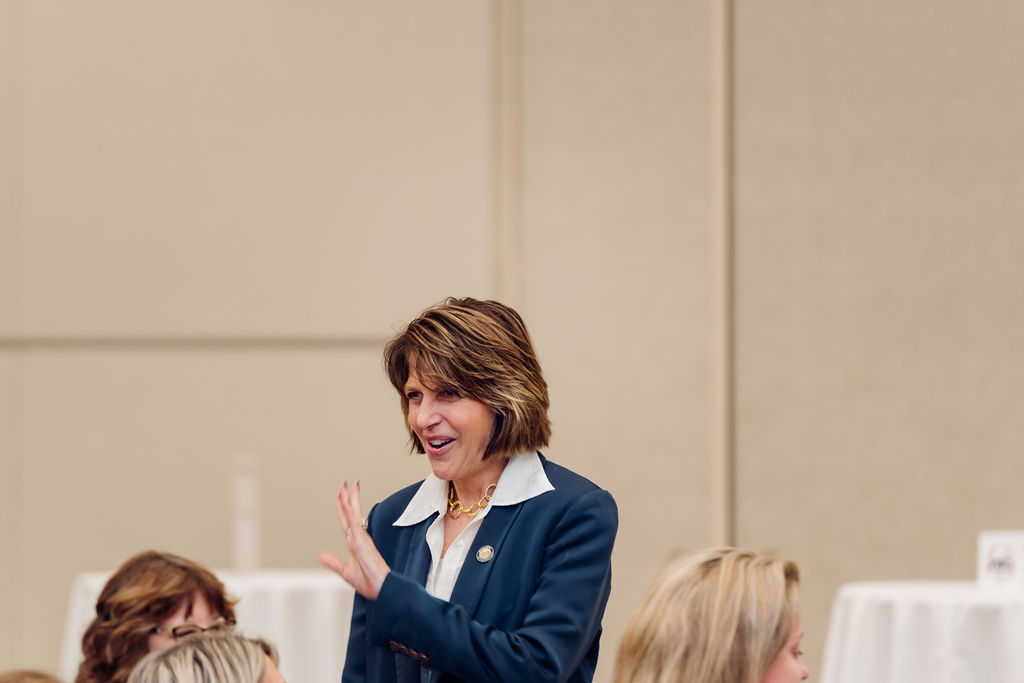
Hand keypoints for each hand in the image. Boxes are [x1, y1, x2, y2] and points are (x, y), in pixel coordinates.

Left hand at [319, 481, 390, 599]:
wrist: (381, 589)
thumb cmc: (369, 582)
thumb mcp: (345, 571)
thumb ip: (334, 562)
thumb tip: (321, 555)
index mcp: (354, 543)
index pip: (346, 521)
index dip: (342, 507)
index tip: (340, 495)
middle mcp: (358, 538)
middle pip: (350, 513)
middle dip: (346, 497)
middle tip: (344, 483)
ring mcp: (360, 539)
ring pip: (353, 514)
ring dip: (349, 499)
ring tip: (346, 485)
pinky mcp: (362, 543)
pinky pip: (355, 525)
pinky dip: (351, 513)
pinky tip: (348, 503)